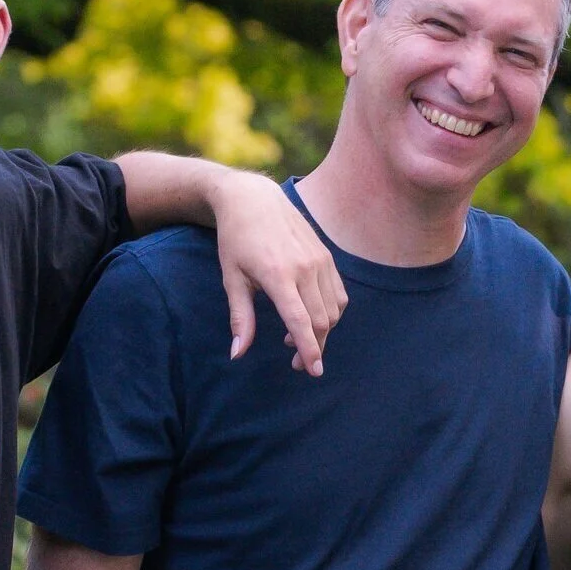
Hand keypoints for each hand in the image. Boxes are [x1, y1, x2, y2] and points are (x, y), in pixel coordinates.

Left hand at [210, 172, 347, 374]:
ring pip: (333, 310)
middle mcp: (304, 267)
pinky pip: (338, 295)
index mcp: (277, 275)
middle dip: (313, 347)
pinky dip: (330, 313)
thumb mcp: (232, 278)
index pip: (300, 321)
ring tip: (298, 338)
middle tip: (295, 362)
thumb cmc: (235, 239)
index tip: (313, 371)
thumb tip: (237, 354)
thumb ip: (240, 318)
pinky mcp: (326, 256)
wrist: (253, 198)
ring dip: (322, 332)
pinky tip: (312, 317)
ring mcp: (319, 260)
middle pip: (321, 321)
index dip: (309, 350)